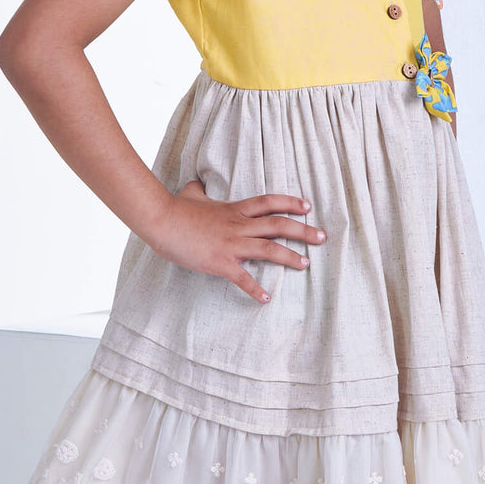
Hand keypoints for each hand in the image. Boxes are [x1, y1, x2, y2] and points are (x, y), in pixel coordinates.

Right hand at [145, 179, 326, 304]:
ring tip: (306, 264)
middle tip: (322, 237)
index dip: (291, 203)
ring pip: (269, 249)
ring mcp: (231, 244)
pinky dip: (255, 289)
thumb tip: (197, 184)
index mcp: (235, 209)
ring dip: (290, 257)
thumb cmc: (175, 208)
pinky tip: (266, 299)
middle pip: (278, 225)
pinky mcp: (220, 262)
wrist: (162, 221)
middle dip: (303, 231)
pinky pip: (243, 278)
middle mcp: (239, 225)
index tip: (307, 206)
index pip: (270, 202)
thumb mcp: (191, 194)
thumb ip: (199, 190)